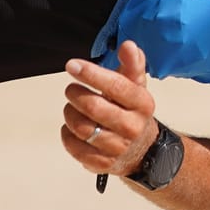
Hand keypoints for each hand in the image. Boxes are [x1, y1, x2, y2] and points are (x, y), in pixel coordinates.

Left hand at [61, 41, 159, 180]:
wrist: (143, 150)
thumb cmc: (132, 112)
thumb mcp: (136, 86)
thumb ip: (132, 64)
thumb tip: (129, 45)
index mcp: (142, 103)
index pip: (116, 85)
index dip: (91, 74)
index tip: (73, 65)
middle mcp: (132, 127)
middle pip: (94, 108)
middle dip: (75, 94)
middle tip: (71, 89)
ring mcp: (118, 147)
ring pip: (81, 128)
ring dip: (70, 114)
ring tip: (72, 107)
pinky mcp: (103, 164)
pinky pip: (75, 147)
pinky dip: (67, 135)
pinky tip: (71, 128)